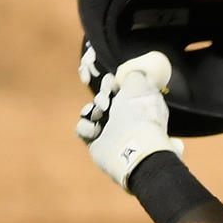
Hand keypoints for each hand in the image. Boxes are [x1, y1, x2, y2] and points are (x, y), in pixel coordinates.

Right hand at [75, 52, 182, 190]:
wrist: (133, 147)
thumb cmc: (138, 114)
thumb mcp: (139, 84)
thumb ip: (132, 74)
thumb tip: (125, 75)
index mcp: (136, 104)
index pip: (119, 89)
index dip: (110, 84)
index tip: (110, 84)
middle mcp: (124, 117)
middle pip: (103, 99)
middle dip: (101, 96)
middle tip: (105, 101)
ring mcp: (110, 131)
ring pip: (90, 113)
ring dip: (91, 110)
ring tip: (98, 116)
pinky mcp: (96, 143)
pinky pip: (82, 128)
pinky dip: (86, 127)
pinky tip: (95, 130)